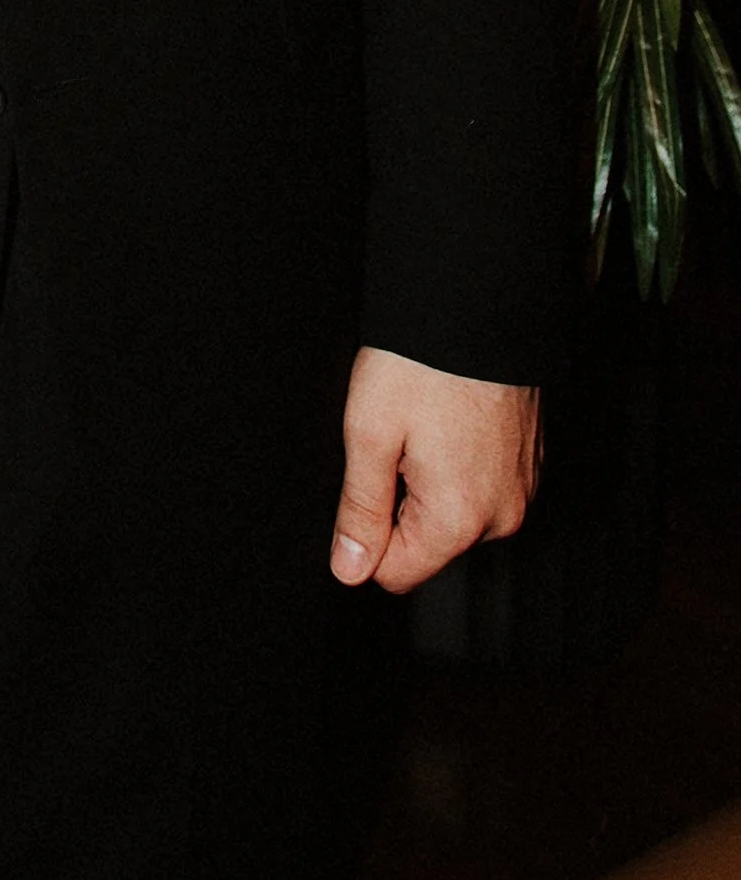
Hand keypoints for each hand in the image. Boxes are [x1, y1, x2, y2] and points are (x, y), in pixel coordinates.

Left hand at [330, 347, 540, 592]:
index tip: (364, 478)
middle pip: (428, 543)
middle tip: (395, 438)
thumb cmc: (421, 364)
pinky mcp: (529, 463)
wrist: (479, 306)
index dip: (366, 533)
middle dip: (399, 501)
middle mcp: (501, 515)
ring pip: (454, 514)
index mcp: (458, 518)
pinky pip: (481, 485)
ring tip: (423, 423)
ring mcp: (521, 488)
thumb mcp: (369, 432)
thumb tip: (349, 569)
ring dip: (428, 481)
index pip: (397, 573)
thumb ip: (360, 509)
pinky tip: (447, 418)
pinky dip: (458, 462)